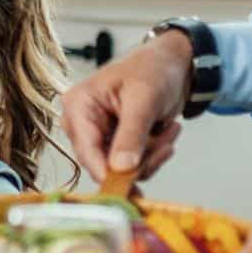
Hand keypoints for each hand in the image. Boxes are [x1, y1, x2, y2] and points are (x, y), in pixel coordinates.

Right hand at [59, 30, 189, 184]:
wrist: (172, 64)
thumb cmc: (153, 69)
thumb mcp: (144, 99)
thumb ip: (131, 134)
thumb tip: (120, 168)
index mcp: (79, 105)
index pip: (86, 150)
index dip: (106, 172)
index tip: (129, 188)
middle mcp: (82, 124)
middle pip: (103, 164)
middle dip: (140, 159)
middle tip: (166, 144)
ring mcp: (98, 136)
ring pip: (121, 169)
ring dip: (151, 157)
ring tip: (169, 131)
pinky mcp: (115, 144)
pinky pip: (132, 166)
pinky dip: (153, 155)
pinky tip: (165, 134)